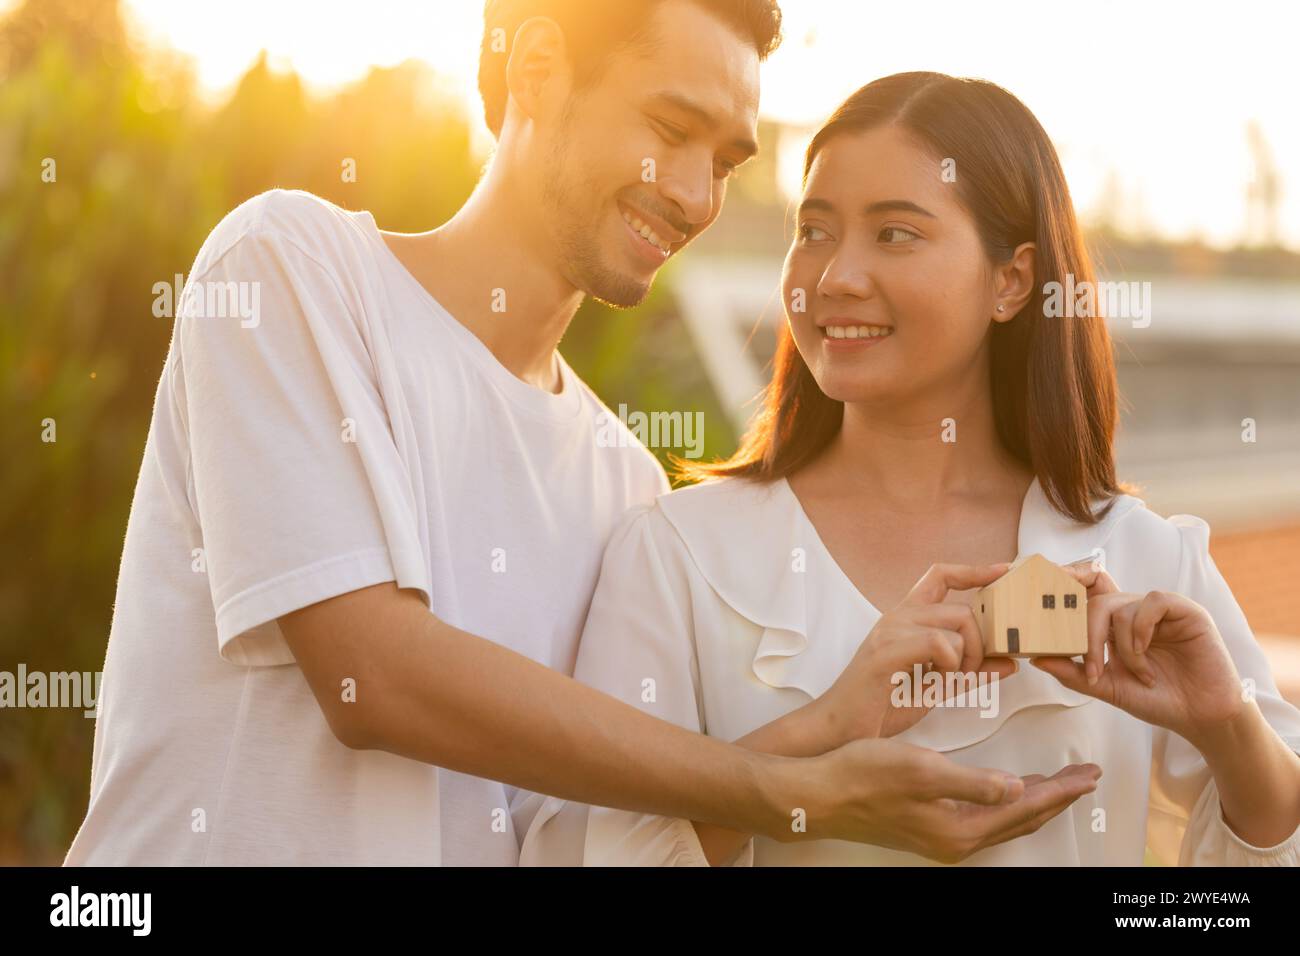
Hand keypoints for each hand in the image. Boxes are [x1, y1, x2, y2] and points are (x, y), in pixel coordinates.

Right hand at [781, 736, 1100, 862]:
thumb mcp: (922, 769)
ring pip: (1006, 821)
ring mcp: (942, 838)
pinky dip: (1008, 802)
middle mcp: (955, 841)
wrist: (819, 794)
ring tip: (1059, 782)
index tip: (1089, 772)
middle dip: (1058, 796)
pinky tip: (1007, 789)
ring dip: (1035, 800)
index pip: (1026, 807)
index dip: (1061, 788)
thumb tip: (1018, 788)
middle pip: (1023, 819)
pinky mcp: (929, 828)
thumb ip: (974, 782)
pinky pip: (986, 819)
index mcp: (960, 829)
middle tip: (1087, 776)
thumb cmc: (864, 776)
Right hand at [809, 563, 1018, 743]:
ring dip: (967, 657)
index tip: (1003, 570)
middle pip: (963, 608)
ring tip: (949, 681)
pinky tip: (937, 682)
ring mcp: (890, 631)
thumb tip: (1010, 663)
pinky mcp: (886, 651)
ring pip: (957, 624)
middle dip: (981, 643)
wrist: (842, 730)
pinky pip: (939, 642)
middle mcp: (898, 616)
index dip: (974, 571)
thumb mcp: (937, 686)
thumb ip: (971, 672)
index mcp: (906, 618)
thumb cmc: (883, 706)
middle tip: (971, 672)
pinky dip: (951, 664)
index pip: (940, 576)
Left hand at [1033, 568, 1243, 743]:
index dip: (1068, 588)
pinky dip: (1142, 630)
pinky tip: (1149, 653)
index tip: (1042, 596)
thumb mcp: (1107, 688)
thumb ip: (1073, 672)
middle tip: (1093, 670)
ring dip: (1124, 647)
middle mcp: (1135, 613)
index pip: (1088, 595)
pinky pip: (1152, 602)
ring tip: (1141, 674)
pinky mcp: (1185, 610)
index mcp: (1115, 626)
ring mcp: (1160, 610)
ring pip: (1121, 606)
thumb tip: (1035, 658)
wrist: (1200, 718)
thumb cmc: (1156, 700)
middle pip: (1096, 602)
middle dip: (1087, 637)